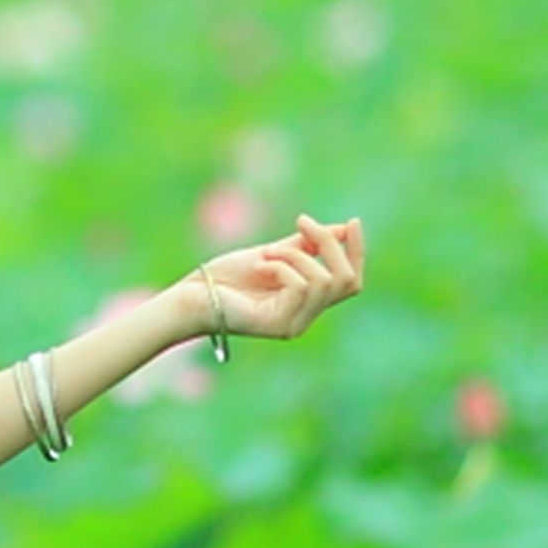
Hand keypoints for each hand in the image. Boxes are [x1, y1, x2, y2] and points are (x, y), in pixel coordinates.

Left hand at [191, 214, 365, 342]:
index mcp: (307, 302)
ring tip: (266, 253)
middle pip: (347, 281)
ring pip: (324, 281)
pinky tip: (260, 266)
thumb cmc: (226, 277)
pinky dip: (282, 266)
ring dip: (295, 255)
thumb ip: (305, 246)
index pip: (350, 282)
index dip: (356, 252)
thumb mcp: (272, 254)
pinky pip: (301, 286)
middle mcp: (306, 318)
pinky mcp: (280, 325)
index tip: (352, 222)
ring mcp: (294, 324)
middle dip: (330, 245)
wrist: (191, 294)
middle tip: (301, 223)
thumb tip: (343, 230)